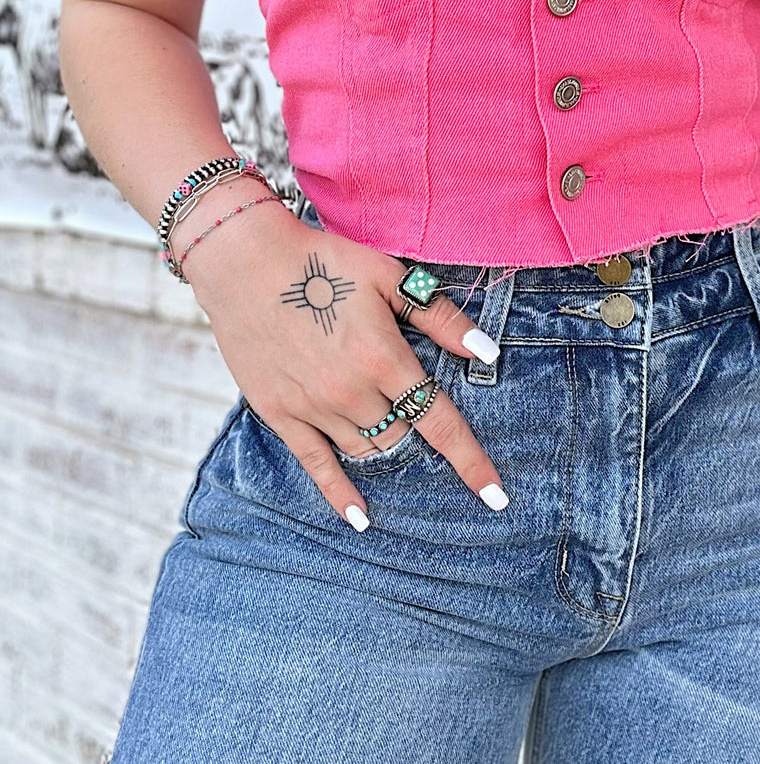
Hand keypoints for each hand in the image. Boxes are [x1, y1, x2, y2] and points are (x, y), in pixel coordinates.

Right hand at [184, 209, 507, 530]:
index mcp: (384, 357)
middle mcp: (351, 391)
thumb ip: (439, 318)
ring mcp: (313, 406)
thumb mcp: (388, 276)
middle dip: (420, 436)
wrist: (245, 260)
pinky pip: (316, 464)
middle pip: (403, 436)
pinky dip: (339, 493)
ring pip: (366, 450)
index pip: (439, 422)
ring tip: (394, 436)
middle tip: (425, 425)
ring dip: (387, 448)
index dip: (471, 461)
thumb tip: (486, 353)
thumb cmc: (322, 261)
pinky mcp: (279, 412)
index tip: (496, 496)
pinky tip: (359, 517)